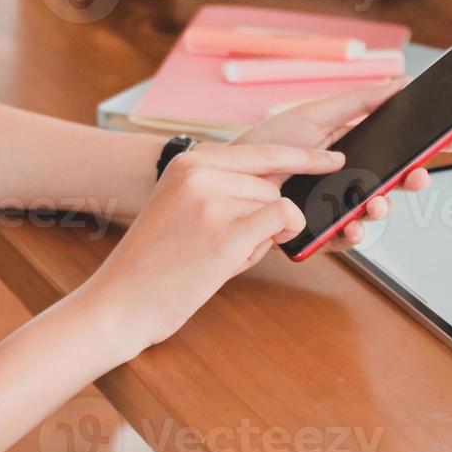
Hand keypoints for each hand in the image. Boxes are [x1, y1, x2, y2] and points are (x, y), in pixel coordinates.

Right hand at [74, 142, 343, 357]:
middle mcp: (200, 172)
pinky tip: (232, 260)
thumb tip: (280, 189)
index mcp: (188, 162)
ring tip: (212, 255)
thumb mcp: (180, 206)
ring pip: (277, 207)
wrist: (120, 301)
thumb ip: (222, 188)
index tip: (332, 159)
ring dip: (258, 238)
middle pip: (272, 186)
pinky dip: (272, 243)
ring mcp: (213, 201)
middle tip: (217, 244)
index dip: (301, 157)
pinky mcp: (226, 233)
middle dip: (262, 218)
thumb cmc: (154, 263)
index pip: (260, 150)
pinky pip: (282, 223)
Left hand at [230, 80, 451, 250]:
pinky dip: (353, 237)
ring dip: (383, 210)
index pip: (405, 147)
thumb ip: (359, 101)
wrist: (228, 177)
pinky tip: (352, 228)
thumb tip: (402, 81)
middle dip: (416, 179)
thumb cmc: (270, 143)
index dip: (435, 144)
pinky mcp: (320, 231)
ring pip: (377, 213)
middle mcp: (353, 179)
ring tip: (376, 204)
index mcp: (357, 147)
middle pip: (398, 181)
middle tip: (420, 176)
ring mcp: (339, 206)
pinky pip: (346, 240)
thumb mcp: (316, 114)